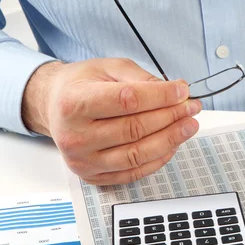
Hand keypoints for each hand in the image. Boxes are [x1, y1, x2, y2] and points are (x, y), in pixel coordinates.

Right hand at [22, 58, 200, 184]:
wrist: (53, 107)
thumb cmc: (80, 86)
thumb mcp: (107, 68)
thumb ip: (140, 78)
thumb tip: (175, 92)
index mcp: (75, 103)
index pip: (126, 100)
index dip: (160, 96)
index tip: (182, 91)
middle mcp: (76, 135)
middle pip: (135, 129)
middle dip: (171, 117)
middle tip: (191, 107)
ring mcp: (83, 160)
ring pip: (137, 154)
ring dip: (170, 140)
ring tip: (189, 126)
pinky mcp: (93, 176)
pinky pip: (134, 172)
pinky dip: (159, 159)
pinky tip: (172, 144)